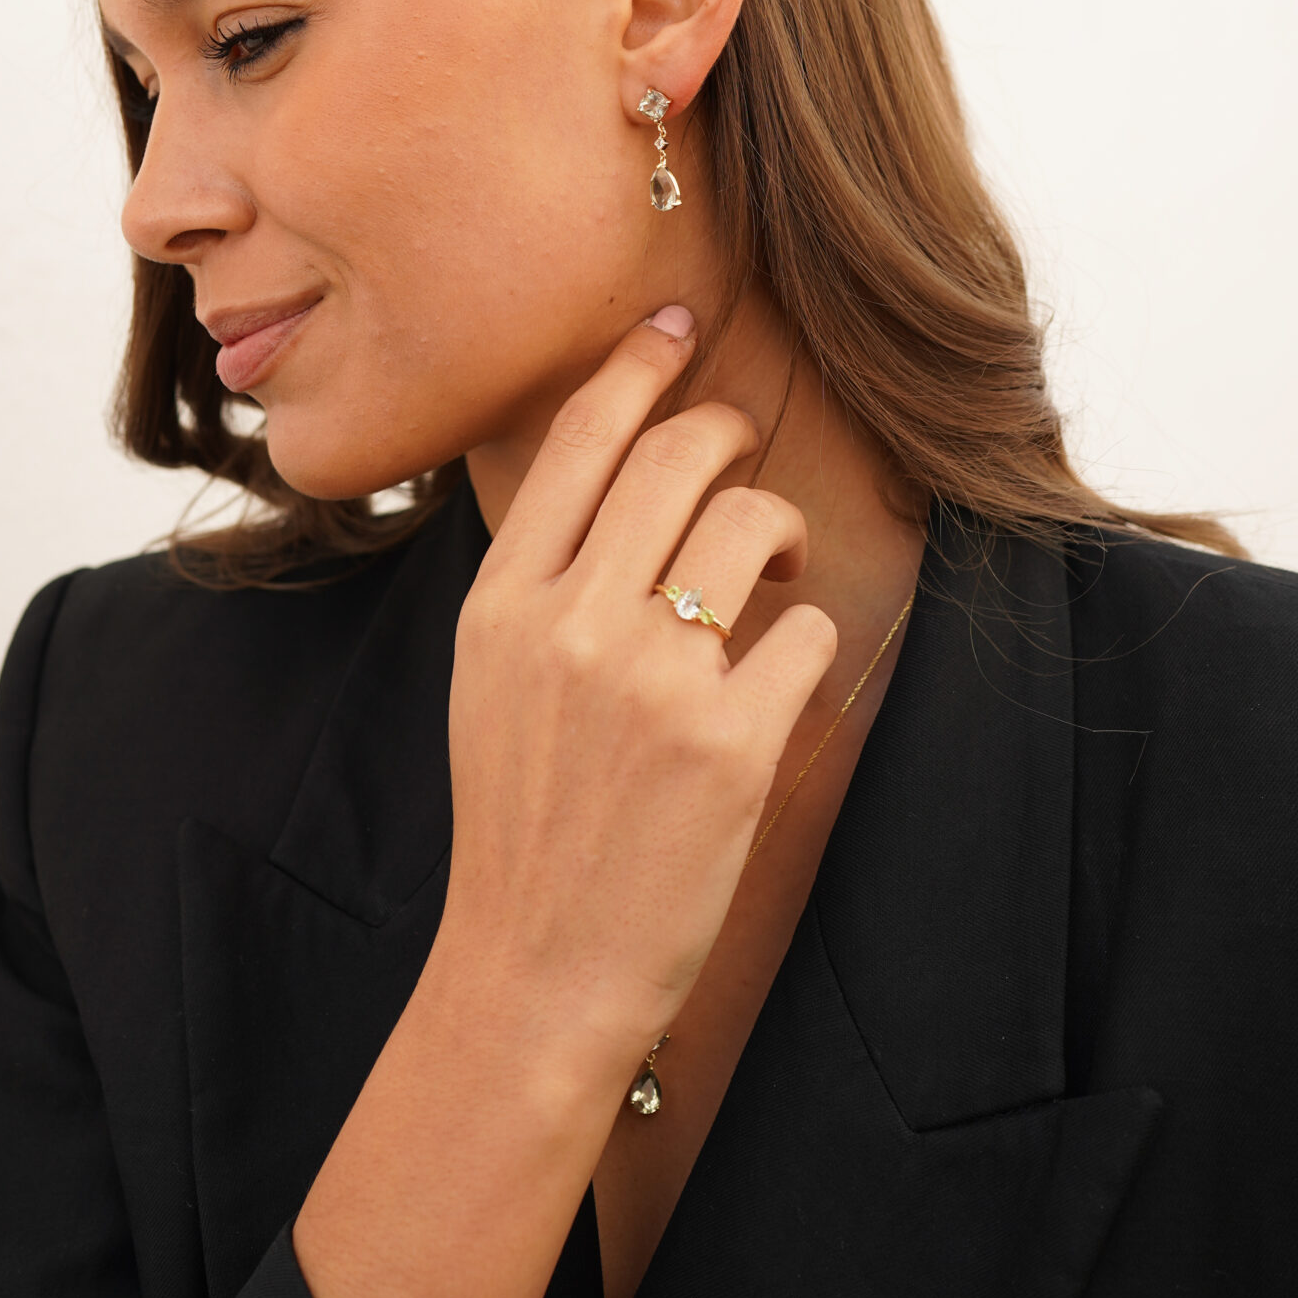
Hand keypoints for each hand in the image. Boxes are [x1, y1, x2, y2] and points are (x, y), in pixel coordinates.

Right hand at [439, 310, 838, 1082]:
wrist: (536, 968)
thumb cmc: (524, 820)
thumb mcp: (490, 679)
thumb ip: (542, 579)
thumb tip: (620, 470)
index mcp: (504, 603)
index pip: (579, 439)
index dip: (638, 368)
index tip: (677, 329)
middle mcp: (573, 625)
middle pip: (680, 459)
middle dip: (729, 436)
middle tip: (743, 454)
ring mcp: (656, 681)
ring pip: (755, 525)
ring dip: (782, 533)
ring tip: (777, 569)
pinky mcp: (732, 743)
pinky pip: (806, 632)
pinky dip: (804, 641)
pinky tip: (776, 679)